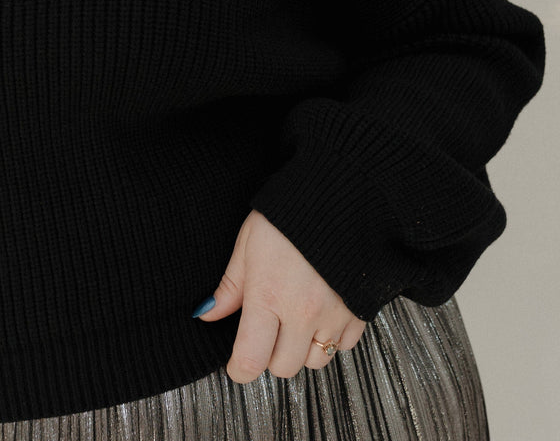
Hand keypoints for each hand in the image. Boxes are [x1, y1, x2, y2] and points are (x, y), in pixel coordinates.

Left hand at [194, 211, 365, 382]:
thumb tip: (207, 314)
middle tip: (265, 330)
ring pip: (314, 361)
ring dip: (301, 349)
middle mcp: (302, 312)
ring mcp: (334, 314)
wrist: (337, 197)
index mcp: (268, 295)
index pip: (251, 358)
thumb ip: (229, 287)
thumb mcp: (247, 246)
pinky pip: (344, 347)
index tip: (236, 365)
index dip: (239, 369)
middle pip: (283, 367)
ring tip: (293, 319)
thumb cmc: (286, 218)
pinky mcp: (360, 311)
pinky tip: (320, 313)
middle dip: (269, 355)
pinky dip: (330, 338)